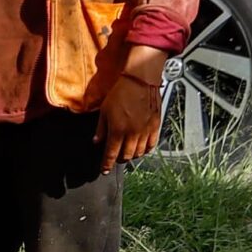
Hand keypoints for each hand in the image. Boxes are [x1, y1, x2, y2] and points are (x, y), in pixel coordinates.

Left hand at [96, 47, 169, 171]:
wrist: (140, 81)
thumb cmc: (121, 93)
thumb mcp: (104, 110)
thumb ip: (101, 129)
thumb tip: (96, 142)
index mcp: (118, 130)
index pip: (111, 153)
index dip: (107, 164)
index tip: (104, 170)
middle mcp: (132, 133)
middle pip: (126, 156)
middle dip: (119, 160)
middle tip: (115, 158)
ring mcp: (145, 131)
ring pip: (139, 153)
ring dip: (132, 156)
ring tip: (127, 152)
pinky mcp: (155, 126)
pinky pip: (151, 145)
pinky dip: (145, 150)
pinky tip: (141, 149)